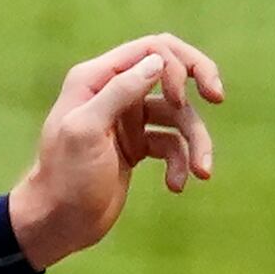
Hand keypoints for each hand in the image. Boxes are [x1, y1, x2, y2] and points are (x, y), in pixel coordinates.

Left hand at [8, 34, 222, 268]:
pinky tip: (176, 186)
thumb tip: (158, 61)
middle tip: (218, 96)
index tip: (180, 98)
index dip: (176, 64)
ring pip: (179, 115)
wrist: (56, 224)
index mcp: (96, 80)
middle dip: (199, 80)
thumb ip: (119, 92)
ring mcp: (128, 121)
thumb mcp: (86, 131)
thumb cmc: (65, 179)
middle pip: (172, 70)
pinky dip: (181, 163)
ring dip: (197, 140)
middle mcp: (114, 93)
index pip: (151, 49)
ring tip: (203, 171)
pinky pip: (173, 145)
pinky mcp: (137, 147)